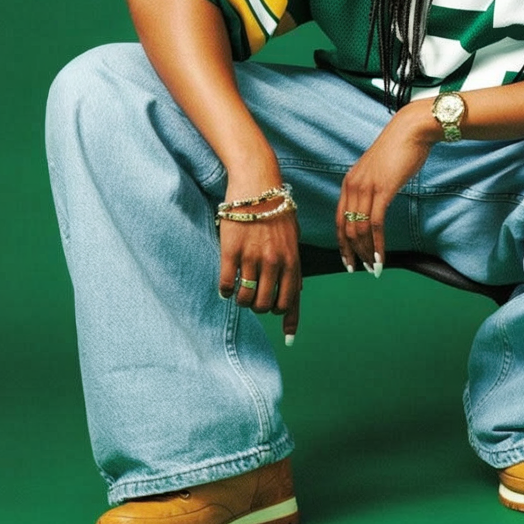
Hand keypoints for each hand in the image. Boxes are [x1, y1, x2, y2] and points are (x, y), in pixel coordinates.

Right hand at [218, 184, 300, 343]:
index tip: (288, 339)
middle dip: (260, 307)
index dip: (290, 322)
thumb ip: (294, 263)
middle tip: (255, 297)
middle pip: (265, 305)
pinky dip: (226, 290)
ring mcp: (253, 257)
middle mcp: (275, 262)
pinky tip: (227, 284)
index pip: (292, 300)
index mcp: (293, 259)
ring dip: (242, 300)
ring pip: (245, 298)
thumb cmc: (276, 209)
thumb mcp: (293, 236)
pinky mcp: (231, 252)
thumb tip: (296, 290)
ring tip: (240, 289)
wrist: (257, 184)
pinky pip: (227, 285)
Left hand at [336, 101, 435, 275]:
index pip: (339, 219)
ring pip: (359, 229)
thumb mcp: (379, 171)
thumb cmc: (399, 149)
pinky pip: (376, 224)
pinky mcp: (383, 190)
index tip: (348, 259)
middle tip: (362, 269)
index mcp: (349, 182)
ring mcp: (366, 188)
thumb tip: (374, 205)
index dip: (342, 243)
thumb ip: (372, 188)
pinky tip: (382, 257)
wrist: (411, 130)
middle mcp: (352, 186)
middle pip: (346, 228)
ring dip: (367, 252)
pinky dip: (378, 244)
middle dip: (353, 252)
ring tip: (375, 267)